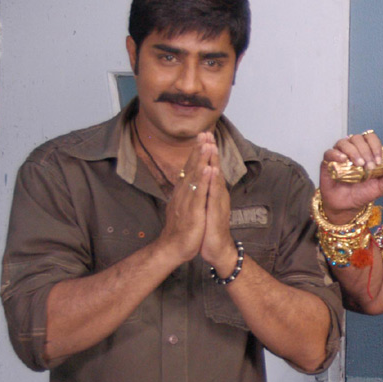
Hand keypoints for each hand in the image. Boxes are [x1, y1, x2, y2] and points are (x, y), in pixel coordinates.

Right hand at [157, 139, 213, 265]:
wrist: (173, 248)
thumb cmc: (180, 229)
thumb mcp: (183, 207)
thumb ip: (185, 194)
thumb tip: (187, 183)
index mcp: (182, 192)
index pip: (189, 169)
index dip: (195, 153)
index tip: (202, 138)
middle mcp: (183, 193)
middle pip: (191, 168)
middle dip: (198, 150)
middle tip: (204, 133)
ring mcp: (187, 201)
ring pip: (195, 177)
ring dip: (201, 160)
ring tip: (207, 145)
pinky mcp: (192, 211)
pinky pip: (199, 193)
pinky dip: (204, 180)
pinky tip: (209, 169)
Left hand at [197, 134, 238, 275]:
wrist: (216, 249)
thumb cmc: (208, 228)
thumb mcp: (204, 207)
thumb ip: (203, 192)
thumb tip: (198, 179)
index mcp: (212, 192)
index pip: (208, 168)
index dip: (205, 152)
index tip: (202, 136)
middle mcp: (217, 194)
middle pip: (213, 169)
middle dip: (210, 151)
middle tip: (208, 133)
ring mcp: (218, 202)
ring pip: (215, 179)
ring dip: (214, 162)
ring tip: (212, 146)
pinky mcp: (217, 212)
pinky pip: (214, 194)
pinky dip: (213, 182)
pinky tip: (213, 171)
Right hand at [319, 131, 382, 223]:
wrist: (346, 206)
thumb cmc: (363, 193)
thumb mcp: (382, 188)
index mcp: (367, 152)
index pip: (371, 138)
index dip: (375, 146)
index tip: (378, 161)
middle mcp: (353, 151)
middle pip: (358, 138)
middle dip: (366, 151)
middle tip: (369, 167)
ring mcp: (340, 155)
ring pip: (344, 142)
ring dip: (353, 152)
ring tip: (358, 165)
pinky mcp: (328, 162)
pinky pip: (329, 152)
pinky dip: (337, 154)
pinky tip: (343, 161)